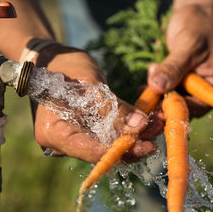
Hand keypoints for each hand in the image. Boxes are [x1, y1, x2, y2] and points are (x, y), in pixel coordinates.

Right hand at [32, 42, 154, 162]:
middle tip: (159, 126)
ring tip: (158, 120)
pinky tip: (146, 119)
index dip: (122, 151)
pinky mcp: (84, 132)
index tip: (148, 145)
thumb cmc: (65, 66)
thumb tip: (139, 125)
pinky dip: (126, 127)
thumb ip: (112, 107)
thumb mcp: (89, 83)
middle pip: (103, 152)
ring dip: (134, 134)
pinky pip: (108, 135)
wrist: (53, 59)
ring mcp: (74, 139)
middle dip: (134, 142)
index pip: (92, 152)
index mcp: (54, 133)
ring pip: (109, 144)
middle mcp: (62, 143)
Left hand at [147, 5, 212, 117]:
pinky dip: (157, 83)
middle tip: (147, 88)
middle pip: (184, 106)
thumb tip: (157, 87)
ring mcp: (195, 87)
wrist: (195, 12)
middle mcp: (210, 90)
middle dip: (164, 98)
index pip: (198, 106)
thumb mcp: (188, 44)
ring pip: (172, 99)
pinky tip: (152, 70)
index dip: (177, 106)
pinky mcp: (182, 82)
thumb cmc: (198, 24)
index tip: (156, 102)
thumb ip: (174, 67)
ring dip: (158, 89)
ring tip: (153, 68)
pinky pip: (167, 90)